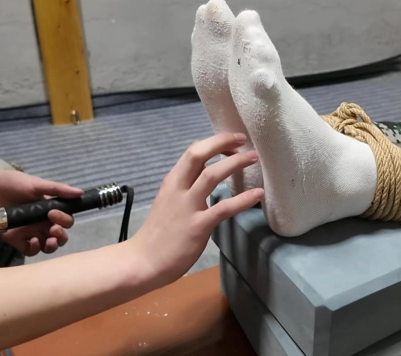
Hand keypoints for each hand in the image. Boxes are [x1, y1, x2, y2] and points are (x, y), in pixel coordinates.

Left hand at [0, 167, 83, 255]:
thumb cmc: (11, 182)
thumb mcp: (36, 183)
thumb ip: (57, 189)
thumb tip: (80, 193)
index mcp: (48, 209)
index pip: (65, 220)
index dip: (64, 220)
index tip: (54, 213)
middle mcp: (41, 222)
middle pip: (59, 236)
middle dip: (61, 236)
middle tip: (54, 229)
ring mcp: (28, 232)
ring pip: (47, 246)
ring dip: (52, 246)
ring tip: (49, 240)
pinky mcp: (15, 239)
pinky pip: (30, 250)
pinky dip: (35, 249)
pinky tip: (34, 241)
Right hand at [130, 132, 263, 286]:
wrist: (143, 262)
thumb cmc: (157, 234)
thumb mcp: (168, 202)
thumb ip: (184, 189)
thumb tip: (204, 177)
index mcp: (172, 182)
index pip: (192, 152)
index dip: (214, 142)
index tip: (232, 142)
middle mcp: (178, 189)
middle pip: (198, 154)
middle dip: (222, 142)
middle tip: (242, 139)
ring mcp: (188, 207)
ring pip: (212, 175)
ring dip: (235, 163)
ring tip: (253, 157)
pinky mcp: (198, 226)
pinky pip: (224, 208)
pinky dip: (243, 199)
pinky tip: (257, 194)